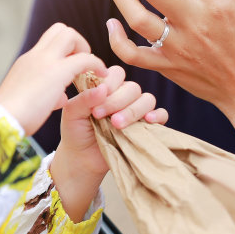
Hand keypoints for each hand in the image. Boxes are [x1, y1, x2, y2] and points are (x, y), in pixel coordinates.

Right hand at [0, 23, 107, 135]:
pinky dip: (96, 64)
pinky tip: (102, 76)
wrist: (1, 121)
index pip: (49, 40)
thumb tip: (61, 97)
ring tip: (91, 69)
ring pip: (70, 34)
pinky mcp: (56, 73)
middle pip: (60, 29)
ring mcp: (44, 61)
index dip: (66, 49)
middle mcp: (35, 55)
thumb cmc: (12, 117)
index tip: (72, 65)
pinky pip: (84, 58)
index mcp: (27, 61)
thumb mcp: (28, 99)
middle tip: (82, 64)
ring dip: (84, 48)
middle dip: (77, 42)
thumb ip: (46, 93)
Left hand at [51, 69, 166, 220]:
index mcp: (106, 87)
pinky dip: (158, 115)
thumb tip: (102, 88)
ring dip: (133, 110)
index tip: (96, 103)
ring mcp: (136, 110)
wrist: (81, 159)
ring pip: (147, 99)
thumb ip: (84, 98)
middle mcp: (123, 95)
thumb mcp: (73, 113)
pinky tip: (148, 120)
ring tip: (117, 124)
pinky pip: (162, 114)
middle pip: (132, 87)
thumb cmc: (75, 132)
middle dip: (117, 101)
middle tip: (101, 116)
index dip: (109, 84)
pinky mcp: (146, 126)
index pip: (117, 74)